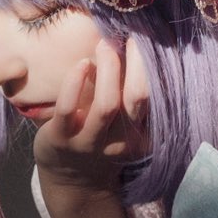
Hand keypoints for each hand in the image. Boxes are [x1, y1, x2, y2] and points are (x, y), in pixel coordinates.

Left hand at [35, 36, 150, 210]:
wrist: (72, 181)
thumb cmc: (101, 138)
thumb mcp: (124, 123)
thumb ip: (130, 92)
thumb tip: (138, 41)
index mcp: (142, 132)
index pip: (157, 97)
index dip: (155, 67)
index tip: (149, 38)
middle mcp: (122, 139)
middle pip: (138, 99)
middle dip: (137, 63)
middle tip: (129, 36)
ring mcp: (91, 142)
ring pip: (107, 105)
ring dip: (108, 70)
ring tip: (104, 45)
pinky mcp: (61, 140)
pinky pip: (68, 110)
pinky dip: (75, 83)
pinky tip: (80, 65)